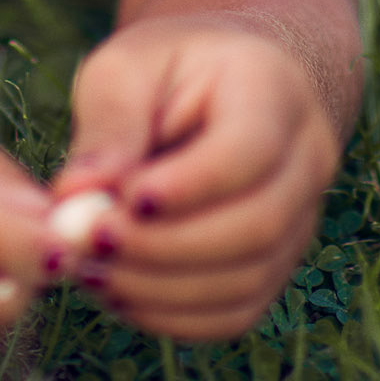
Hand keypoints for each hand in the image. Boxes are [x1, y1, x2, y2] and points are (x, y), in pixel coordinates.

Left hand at [50, 19, 340, 341]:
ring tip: (89, 267)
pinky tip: (118, 290)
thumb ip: (108, 124)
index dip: (190, 185)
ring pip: (246, 279)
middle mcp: (305, 159)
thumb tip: (74, 197)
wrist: (223, 83)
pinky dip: (173, 315)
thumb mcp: (127, 66)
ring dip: (160, 288)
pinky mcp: (276, 264)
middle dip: (164, 246)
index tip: (126, 198)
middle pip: (256, 224)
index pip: (250, 148)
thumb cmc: (167, 67)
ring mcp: (300, 219)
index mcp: (273, 88)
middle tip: (89, 242)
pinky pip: (235, 312)